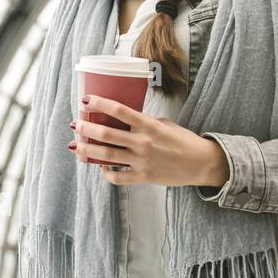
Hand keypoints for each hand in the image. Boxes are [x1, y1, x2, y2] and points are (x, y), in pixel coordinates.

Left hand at [69, 94, 229, 187]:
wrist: (202, 163)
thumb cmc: (183, 141)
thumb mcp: (165, 124)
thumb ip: (144, 123)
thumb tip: (123, 122)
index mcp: (149, 125)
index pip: (120, 111)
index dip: (100, 104)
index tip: (86, 100)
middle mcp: (143, 143)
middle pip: (107, 134)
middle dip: (86, 128)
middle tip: (75, 124)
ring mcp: (142, 161)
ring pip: (107, 156)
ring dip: (87, 151)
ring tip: (75, 146)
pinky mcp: (143, 177)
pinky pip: (118, 177)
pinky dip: (106, 173)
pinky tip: (101, 167)